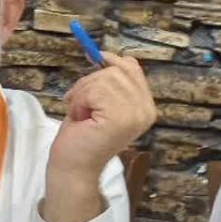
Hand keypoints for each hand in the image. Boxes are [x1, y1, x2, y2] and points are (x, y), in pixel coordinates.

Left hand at [43, 53, 156, 221]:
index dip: (111, 61)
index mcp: (145, 106)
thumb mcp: (99, 102)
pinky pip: (96, 91)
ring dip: (83, 93)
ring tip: (81, 114)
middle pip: (117, 70)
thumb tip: (109, 54)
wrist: (73, 166)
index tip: (95, 61)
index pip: (133, 68)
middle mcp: (146, 110)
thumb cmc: (81, 136)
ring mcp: (136, 115)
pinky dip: (80, 101)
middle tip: (78, 104)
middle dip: (89, 82)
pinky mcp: (120, 118)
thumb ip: (111, 83)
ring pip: (104, 79)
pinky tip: (81, 119)